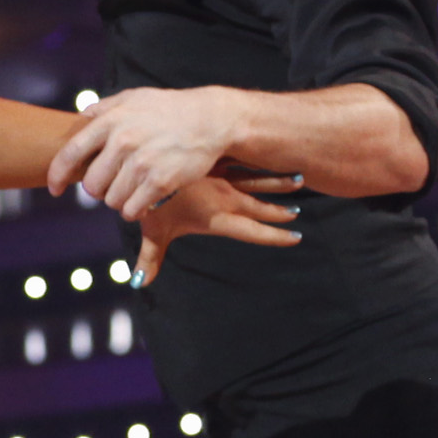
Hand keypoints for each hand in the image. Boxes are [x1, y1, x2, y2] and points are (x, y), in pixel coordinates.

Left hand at [49, 86, 253, 218]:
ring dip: (119, 200)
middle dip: (99, 190)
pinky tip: (143, 201)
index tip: (55, 189)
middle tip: (114, 184)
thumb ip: (105, 108)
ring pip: (111, 200)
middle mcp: (123, 141)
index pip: (70, 154)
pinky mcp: (160, 182)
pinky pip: (131, 210)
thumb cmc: (170, 109)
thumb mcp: (134, 98)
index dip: (57, 175)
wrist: (211, 119)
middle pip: (92, 185)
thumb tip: (80, 119)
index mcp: (111, 121)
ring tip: (134, 188)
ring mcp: (141, 163)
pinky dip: (134, 210)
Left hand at [132, 173, 301, 287]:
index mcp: (216, 217)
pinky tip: (273, 154)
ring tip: (299, 179)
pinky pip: (245, 161)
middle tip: (296, 214)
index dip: (273, 236)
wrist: (150, 161)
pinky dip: (260, 161)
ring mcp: (223, 177)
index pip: (251, 231)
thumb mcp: (153, 231)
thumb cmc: (151, 201)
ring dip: (277, 182)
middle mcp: (225, 198)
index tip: (294, 238)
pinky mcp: (217, 159)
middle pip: (258, 207)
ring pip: (257, 180)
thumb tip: (138, 284)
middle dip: (278, 212)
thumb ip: (149, 258)